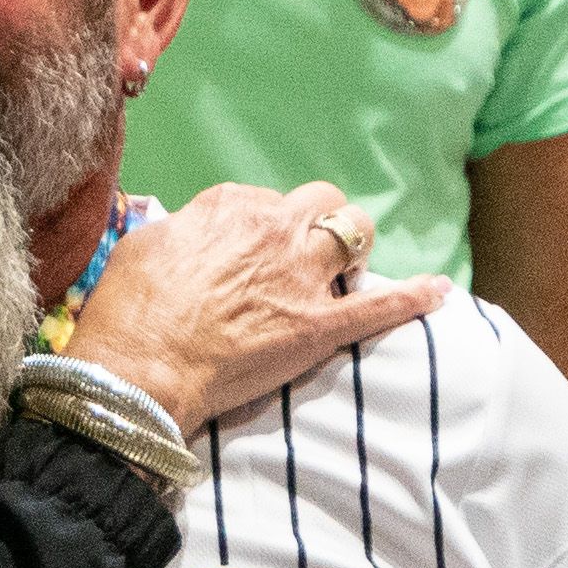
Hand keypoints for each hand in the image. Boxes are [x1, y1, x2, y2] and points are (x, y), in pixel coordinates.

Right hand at [52, 185, 441, 437]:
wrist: (141, 368)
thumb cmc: (128, 311)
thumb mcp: (144, 246)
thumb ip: (183, 230)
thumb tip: (194, 233)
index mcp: (231, 207)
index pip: (267, 199)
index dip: (265, 227)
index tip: (253, 253)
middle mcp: (274, 230)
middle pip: (323, 204)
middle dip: (321, 224)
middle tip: (306, 258)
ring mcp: (302, 277)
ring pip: (355, 234)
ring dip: (354, 250)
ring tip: (346, 273)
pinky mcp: (321, 326)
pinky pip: (382, 304)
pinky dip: (415, 297)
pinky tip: (438, 292)